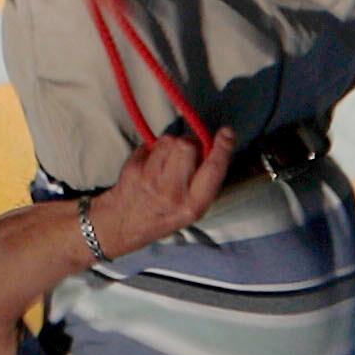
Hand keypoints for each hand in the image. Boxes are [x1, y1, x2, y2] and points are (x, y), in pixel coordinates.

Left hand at [90, 124, 234, 254]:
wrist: (127, 222)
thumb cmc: (166, 214)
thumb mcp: (193, 208)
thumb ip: (205, 181)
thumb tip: (213, 146)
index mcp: (194, 205)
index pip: (213, 171)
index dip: (222, 149)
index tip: (227, 133)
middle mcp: (172, 193)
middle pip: (187, 146)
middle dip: (190, 143)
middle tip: (187, 154)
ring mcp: (150, 180)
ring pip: (168, 140)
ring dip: (172, 145)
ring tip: (168, 161)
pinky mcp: (133, 168)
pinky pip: (152, 144)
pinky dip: (155, 149)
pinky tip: (153, 164)